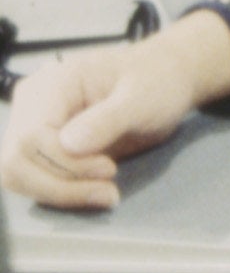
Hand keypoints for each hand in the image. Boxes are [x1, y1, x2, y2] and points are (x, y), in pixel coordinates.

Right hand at [1, 11, 229, 208]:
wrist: (169, 79)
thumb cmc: (158, 79)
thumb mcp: (143, 97)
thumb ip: (108, 118)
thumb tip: (69, 144)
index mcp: (53, 83)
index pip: (32, 136)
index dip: (64, 162)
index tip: (108, 170)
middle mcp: (33, 105)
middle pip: (16, 162)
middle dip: (59, 185)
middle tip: (108, 191)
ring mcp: (35, 128)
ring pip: (19, 177)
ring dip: (60, 193)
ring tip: (106, 193)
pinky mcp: (44, 149)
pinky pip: (36, 180)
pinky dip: (62, 192)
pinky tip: (96, 191)